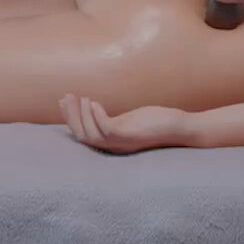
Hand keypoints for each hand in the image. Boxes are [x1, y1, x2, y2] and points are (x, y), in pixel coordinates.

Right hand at [59, 94, 192, 154]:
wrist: (180, 128)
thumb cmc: (157, 123)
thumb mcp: (130, 121)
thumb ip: (114, 120)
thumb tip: (100, 109)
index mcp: (112, 143)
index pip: (83, 136)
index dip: (70, 120)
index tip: (63, 102)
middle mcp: (114, 146)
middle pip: (83, 136)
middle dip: (71, 116)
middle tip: (65, 97)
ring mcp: (122, 142)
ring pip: (91, 135)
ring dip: (81, 116)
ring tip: (79, 97)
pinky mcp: (131, 136)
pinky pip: (107, 129)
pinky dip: (97, 117)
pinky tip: (94, 102)